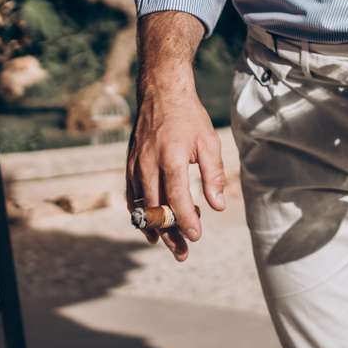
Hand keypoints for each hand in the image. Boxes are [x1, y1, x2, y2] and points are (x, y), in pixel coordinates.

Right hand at [126, 80, 226, 261]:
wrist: (161, 94)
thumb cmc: (189, 118)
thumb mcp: (209, 142)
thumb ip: (214, 175)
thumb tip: (218, 206)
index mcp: (171, 158)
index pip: (177, 197)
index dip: (185, 220)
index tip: (195, 236)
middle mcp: (148, 165)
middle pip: (157, 209)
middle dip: (170, 234)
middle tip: (183, 253)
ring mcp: (135, 167)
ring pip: (142, 207)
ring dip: (156, 228)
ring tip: (171, 244)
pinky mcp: (129, 167)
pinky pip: (132, 198)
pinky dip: (141, 215)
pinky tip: (151, 228)